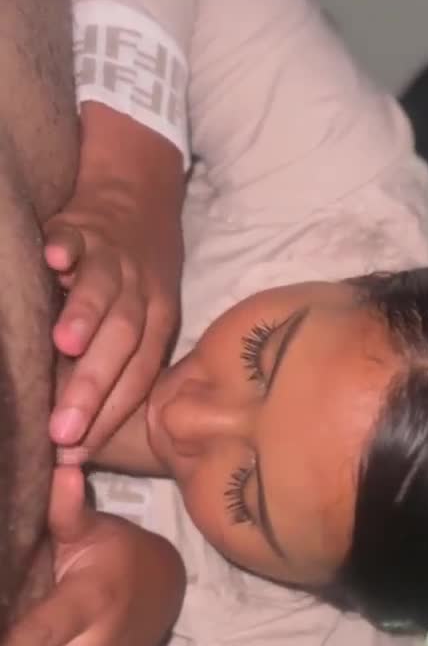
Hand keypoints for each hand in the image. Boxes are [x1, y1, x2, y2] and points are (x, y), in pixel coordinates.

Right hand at [47, 106, 183, 453]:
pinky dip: (64, 248)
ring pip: (103, 290)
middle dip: (93, 387)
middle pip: (123, 341)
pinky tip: (52, 261)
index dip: (113, 414)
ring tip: (63, 344)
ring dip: (86, 315)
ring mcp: (111, 257)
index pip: (140, 374)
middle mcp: (140, 293)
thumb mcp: (146, 316)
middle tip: (63, 429)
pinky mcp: (82, 225)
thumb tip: (85, 434)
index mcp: (158, 322)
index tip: (79, 452)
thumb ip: (121, 361)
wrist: (137, 193)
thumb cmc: (137, 275)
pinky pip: (73, 236)